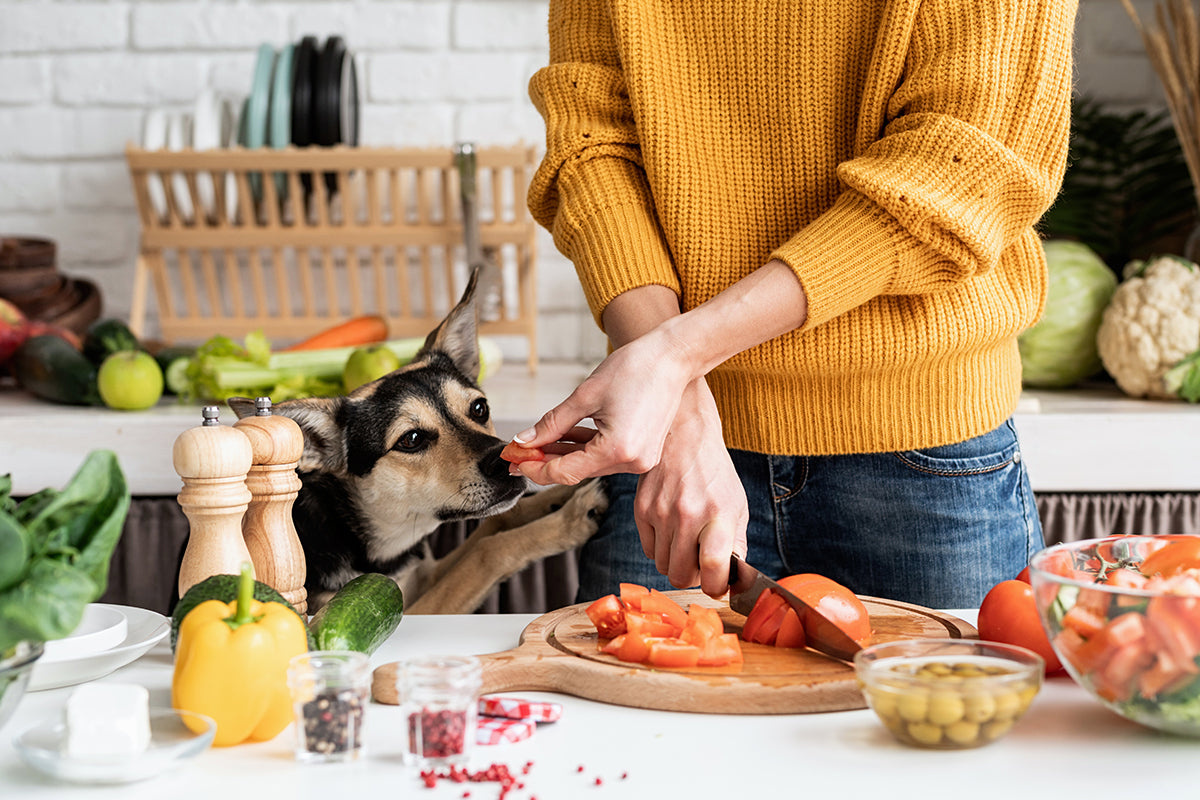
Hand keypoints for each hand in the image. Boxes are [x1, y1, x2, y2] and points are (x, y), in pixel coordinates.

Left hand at [511, 329, 694, 485]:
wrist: (673, 357)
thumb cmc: (635, 368)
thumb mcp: (585, 395)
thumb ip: (552, 423)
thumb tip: (525, 440)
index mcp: (617, 450)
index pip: (565, 472)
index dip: (535, 467)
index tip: (513, 459)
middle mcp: (632, 461)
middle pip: (577, 471)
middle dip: (545, 461)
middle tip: (517, 453)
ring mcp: (641, 459)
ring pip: (590, 464)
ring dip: (563, 454)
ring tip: (536, 443)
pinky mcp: (644, 451)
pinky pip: (605, 456)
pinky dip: (584, 448)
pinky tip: (563, 438)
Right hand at [633, 379, 747, 596]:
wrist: (684, 435)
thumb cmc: (714, 471)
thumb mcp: (736, 504)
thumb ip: (736, 543)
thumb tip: (731, 577)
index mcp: (718, 514)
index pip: (713, 569)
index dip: (716, 587)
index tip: (718, 585)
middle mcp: (687, 515)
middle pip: (681, 576)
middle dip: (693, 577)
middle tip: (701, 563)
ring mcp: (661, 513)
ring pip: (663, 566)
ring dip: (676, 562)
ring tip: (687, 543)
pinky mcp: (641, 509)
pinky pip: (649, 549)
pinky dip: (661, 548)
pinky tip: (672, 530)